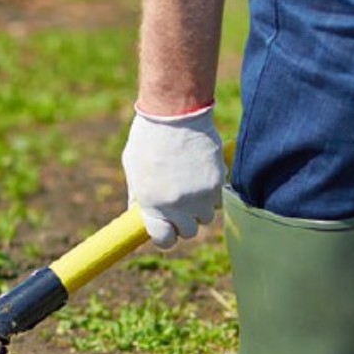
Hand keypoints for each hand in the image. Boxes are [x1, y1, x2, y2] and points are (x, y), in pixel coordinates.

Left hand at [121, 105, 225, 248]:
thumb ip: (138, 195)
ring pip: (207, 216)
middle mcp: (178, 206)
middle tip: (179, 206)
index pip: (164, 240)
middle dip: (184, 222)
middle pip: (189, 232)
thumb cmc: (148, 139)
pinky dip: (213, 192)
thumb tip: (138, 213)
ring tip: (190, 186)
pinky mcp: (218, 182)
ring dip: (200, 207)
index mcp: (152, 205)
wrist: (174, 113)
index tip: (166, 229)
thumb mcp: (133, 169)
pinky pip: (219, 198)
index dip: (165, 237)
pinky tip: (202, 174)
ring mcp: (200, 196)